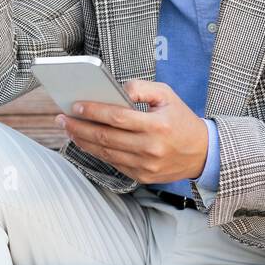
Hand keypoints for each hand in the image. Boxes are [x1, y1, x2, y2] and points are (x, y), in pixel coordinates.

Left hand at [53, 80, 208, 184]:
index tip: (75, 106)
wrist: (202, 153)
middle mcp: (151, 147)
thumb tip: (116, 89)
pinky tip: (84, 141)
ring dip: (82, 141)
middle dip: (79, 127)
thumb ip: (141, 88)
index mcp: (158, 125)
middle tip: (61, 118)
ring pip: (105, 153)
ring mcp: (146, 165)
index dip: (93, 111)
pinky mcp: (143, 176)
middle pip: (105, 137)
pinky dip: (96, 152)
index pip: (118, 117)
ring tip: (68, 129)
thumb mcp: (167, 95)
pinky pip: (113, 163)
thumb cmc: (180, 119)